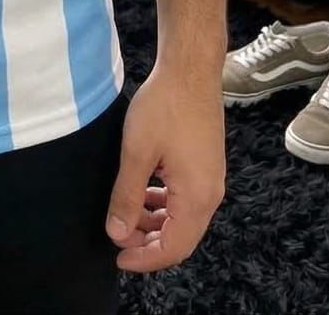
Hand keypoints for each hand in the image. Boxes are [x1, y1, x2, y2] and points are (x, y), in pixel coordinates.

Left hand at [104, 61, 225, 271]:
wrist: (191, 69)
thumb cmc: (165, 106)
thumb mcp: (137, 152)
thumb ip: (127, 196)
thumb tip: (117, 233)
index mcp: (197, 197)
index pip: (173, 248)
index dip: (144, 259)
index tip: (117, 258)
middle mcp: (210, 194)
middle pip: (181, 238)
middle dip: (148, 244)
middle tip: (118, 237)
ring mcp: (211, 179)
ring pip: (183, 218)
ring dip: (155, 223)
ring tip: (126, 215)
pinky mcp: (206, 165)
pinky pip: (185, 199)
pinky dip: (164, 204)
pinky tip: (144, 193)